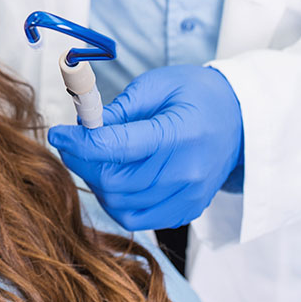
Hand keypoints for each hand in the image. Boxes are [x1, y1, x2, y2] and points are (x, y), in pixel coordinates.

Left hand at [47, 65, 243, 230]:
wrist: (242, 122)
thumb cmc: (198, 96)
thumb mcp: (158, 84)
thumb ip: (119, 108)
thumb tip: (83, 127)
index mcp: (180, 135)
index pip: (116, 148)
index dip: (79, 143)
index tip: (59, 133)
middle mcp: (185, 173)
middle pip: (113, 181)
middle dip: (82, 161)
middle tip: (72, 142)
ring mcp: (186, 198)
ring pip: (119, 203)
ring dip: (96, 181)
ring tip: (95, 156)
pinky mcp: (184, 211)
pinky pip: (135, 217)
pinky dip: (114, 200)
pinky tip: (114, 176)